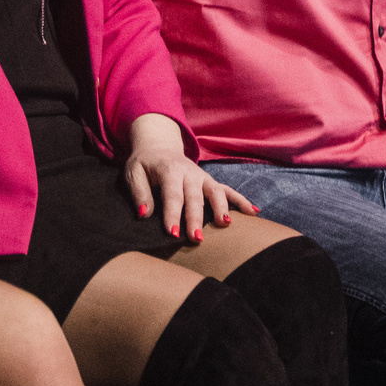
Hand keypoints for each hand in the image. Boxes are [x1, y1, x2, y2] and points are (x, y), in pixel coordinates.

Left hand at [123, 119, 250, 239]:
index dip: (172, 214)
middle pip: (194, 197)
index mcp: (169, 170)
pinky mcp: (210, 182)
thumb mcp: (133, 173)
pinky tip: (253, 213)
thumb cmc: (144, 164)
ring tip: (226, 224)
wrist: (158, 146)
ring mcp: (202, 177)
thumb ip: (139, 193)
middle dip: (196, 218)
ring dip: (221, 208)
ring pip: (215, 192)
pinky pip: (228, 190)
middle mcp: (189, 172)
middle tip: (197, 238)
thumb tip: (145, 215)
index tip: (173, 233)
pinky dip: (241, 200)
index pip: (172, 195)